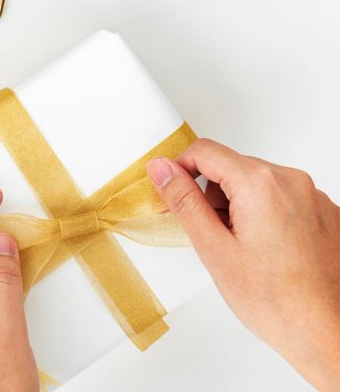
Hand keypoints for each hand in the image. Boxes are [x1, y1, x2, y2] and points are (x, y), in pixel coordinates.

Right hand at [147, 139, 339, 389]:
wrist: (326, 332)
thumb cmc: (277, 301)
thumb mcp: (213, 248)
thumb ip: (184, 200)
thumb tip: (161, 169)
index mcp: (260, 184)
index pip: (204, 151)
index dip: (178, 169)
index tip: (169, 191)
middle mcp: (291, 181)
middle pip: (231, 167)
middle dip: (210, 194)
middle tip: (208, 235)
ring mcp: (312, 196)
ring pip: (256, 184)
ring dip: (238, 206)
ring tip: (241, 249)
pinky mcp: (324, 212)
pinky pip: (281, 198)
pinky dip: (264, 216)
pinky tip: (265, 251)